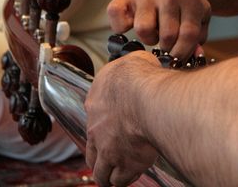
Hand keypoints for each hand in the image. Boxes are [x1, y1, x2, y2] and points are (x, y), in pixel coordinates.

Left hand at [85, 51, 159, 186]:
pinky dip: (124, 179)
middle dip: (99, 154)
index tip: (113, 123)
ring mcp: (107, 149)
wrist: (146, 96)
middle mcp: (96, 127)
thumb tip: (139, 65)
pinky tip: (131, 175)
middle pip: (91, 149)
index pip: (94, 115)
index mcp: (95, 100)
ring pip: (101, 171)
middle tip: (109, 156)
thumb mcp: (132, 61)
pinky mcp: (123, 164)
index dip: (103, 121)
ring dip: (107, 173)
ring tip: (115, 175)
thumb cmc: (140, 77)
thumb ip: (131, 69)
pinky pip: (120, 179)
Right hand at [107, 0, 210, 58]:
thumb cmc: (188, 5)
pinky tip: (131, 26)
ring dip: (149, 38)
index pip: (187, 34)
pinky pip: (115, 12)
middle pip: (167, 36)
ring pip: (143, 29)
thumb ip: (198, 38)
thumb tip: (192, 56)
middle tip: (168, 43)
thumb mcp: (201, 17)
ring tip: (154, 33)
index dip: (183, 52)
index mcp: (190, 0)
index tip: (178, 58)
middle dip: (168, 47)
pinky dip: (119, 25)